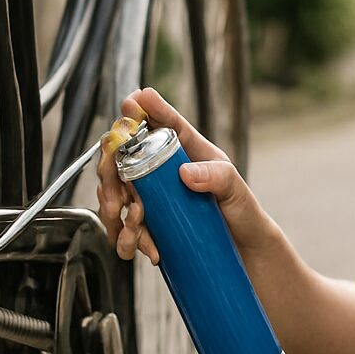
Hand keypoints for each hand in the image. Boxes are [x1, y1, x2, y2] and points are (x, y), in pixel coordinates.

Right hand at [96, 87, 275, 264]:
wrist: (244, 251)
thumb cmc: (243, 214)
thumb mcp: (236, 191)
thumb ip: (218, 177)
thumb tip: (185, 173)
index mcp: (188, 150)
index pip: (164, 121)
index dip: (146, 108)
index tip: (133, 102)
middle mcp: (164, 168)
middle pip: (123, 154)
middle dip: (110, 171)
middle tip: (118, 195)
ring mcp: (153, 194)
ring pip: (115, 190)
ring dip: (113, 208)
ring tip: (134, 227)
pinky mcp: (149, 222)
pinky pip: (122, 225)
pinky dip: (124, 237)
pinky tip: (142, 248)